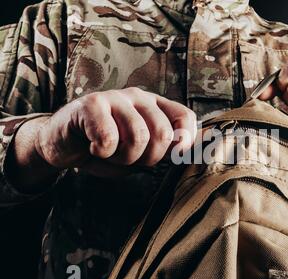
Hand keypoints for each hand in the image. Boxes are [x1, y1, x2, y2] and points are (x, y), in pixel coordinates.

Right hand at [33, 88, 196, 176]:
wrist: (63, 144)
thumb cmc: (107, 149)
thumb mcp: (143, 152)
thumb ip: (170, 149)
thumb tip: (209, 145)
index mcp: (155, 106)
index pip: (186, 117)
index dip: (187, 140)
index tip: (173, 157)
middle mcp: (139, 97)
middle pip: (163, 134)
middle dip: (147, 158)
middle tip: (128, 157)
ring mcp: (115, 98)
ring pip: (137, 137)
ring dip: (122, 157)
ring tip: (109, 152)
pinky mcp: (90, 105)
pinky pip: (108, 138)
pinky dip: (101, 152)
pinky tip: (92, 147)